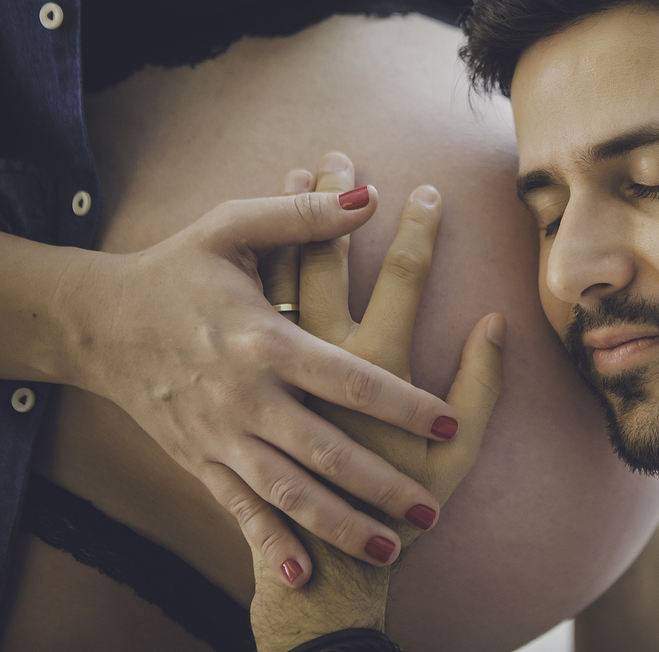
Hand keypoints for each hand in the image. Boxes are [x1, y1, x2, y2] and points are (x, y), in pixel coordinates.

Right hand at [55, 172, 459, 588]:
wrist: (98, 324)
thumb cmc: (175, 270)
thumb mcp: (229, 228)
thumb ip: (301, 219)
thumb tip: (370, 197)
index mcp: (264, 340)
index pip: (351, 379)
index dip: (403, 403)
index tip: (447, 422)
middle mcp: (245, 397)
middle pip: (327, 451)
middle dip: (381, 485)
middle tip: (431, 511)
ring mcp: (221, 436)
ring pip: (287, 493)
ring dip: (337, 527)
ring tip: (387, 553)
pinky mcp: (200, 460)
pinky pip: (237, 510)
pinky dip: (266, 543)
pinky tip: (298, 574)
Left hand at [248, 153, 503, 649]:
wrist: (323, 562)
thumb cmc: (404, 505)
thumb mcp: (460, 454)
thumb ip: (482, 385)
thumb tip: (496, 321)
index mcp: (374, 367)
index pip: (401, 277)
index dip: (417, 229)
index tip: (426, 189)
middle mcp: (319, 360)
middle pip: (325, 259)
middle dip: (337, 202)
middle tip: (342, 150)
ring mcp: (280, 371)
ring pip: (278, 275)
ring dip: (287, 220)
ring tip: (296, 171)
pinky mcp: (257, 384)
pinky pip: (252, 310)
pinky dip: (258, 265)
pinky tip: (264, 232)